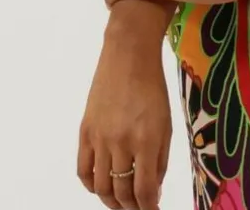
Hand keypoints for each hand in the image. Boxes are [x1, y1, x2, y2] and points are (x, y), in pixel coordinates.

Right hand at [77, 27, 170, 209]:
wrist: (128, 55)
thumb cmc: (154, 87)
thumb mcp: (167, 123)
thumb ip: (160, 159)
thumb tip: (152, 191)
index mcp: (147, 139)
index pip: (144, 190)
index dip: (148, 207)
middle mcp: (121, 142)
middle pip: (121, 192)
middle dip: (131, 207)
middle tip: (138, 207)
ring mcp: (100, 138)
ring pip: (101, 187)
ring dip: (112, 201)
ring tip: (121, 202)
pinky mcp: (84, 131)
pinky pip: (83, 170)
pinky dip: (91, 186)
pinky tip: (101, 186)